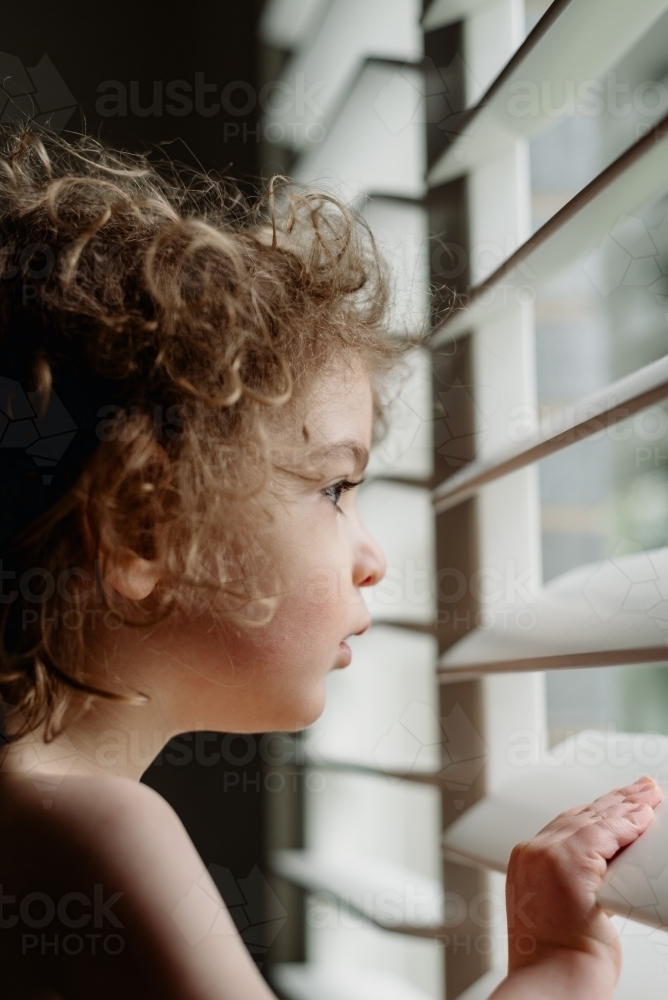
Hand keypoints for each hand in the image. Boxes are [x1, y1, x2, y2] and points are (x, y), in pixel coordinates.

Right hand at [492, 776, 662, 998]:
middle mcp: (532, 853)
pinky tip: (645, 816)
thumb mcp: (561, 910)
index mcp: (526, 863)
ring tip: (649, 795)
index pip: (566, 824)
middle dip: (615, 800)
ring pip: (594, 818)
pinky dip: (628, 822)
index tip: (618, 802)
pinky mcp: (568, 863)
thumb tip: (609, 866)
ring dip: (627, 805)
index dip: (596, 811)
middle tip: (642, 788)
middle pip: (580, 814)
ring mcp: (547, 855)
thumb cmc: (558, 961)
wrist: (553, 985)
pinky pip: (605, 832)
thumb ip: (577, 878)